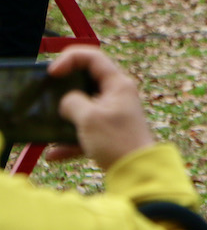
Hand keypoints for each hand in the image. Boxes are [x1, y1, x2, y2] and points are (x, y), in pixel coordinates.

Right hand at [46, 46, 154, 170]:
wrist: (137, 172)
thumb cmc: (118, 141)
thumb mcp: (90, 118)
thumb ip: (73, 102)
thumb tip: (67, 101)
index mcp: (118, 84)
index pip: (93, 57)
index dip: (69, 59)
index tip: (52, 73)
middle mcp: (117, 94)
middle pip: (86, 80)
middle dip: (64, 86)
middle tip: (47, 92)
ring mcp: (113, 113)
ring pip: (82, 106)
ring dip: (64, 116)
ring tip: (48, 122)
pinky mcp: (108, 132)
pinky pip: (84, 130)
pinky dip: (69, 140)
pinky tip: (54, 154)